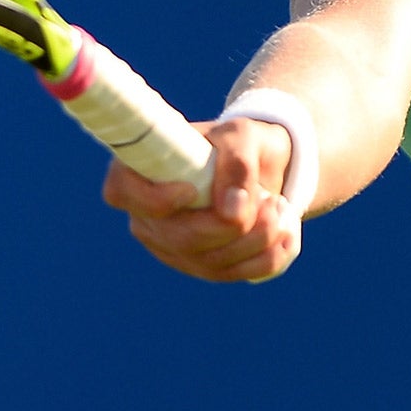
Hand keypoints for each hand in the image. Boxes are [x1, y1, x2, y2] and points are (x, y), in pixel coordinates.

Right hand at [99, 116, 301, 281]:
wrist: (262, 164)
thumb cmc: (239, 143)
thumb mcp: (242, 136)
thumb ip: (236, 163)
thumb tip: (231, 208)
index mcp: (139, 174)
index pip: (122, 193)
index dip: (155, 199)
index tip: (192, 188)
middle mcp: (148, 218)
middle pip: (182, 238)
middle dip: (233, 225)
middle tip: (270, 201)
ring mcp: (174, 248)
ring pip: (213, 262)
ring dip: (259, 239)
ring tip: (280, 207)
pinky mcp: (204, 267)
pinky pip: (237, 274)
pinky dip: (270, 256)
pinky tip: (288, 234)